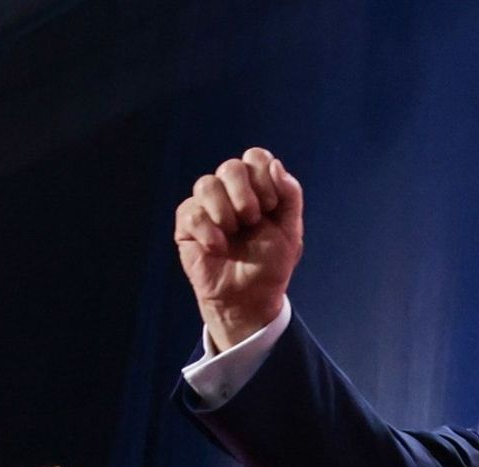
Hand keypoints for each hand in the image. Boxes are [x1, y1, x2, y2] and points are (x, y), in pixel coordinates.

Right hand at [174, 146, 303, 350]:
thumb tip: (275, 165)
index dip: (264, 176)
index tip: (271, 206)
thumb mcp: (291, 231)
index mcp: (257, 189)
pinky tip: (218, 248)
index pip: (256, 157)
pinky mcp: (187, 224)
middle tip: (253, 220)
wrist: (251, 297)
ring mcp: (207, 206)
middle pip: (231, 166)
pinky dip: (209, 232)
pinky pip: (191, 212)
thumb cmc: (270, 264)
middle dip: (245, 194)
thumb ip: (290, 196)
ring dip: (226, 212)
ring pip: (206, 184)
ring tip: (234, 234)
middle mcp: (230, 192)